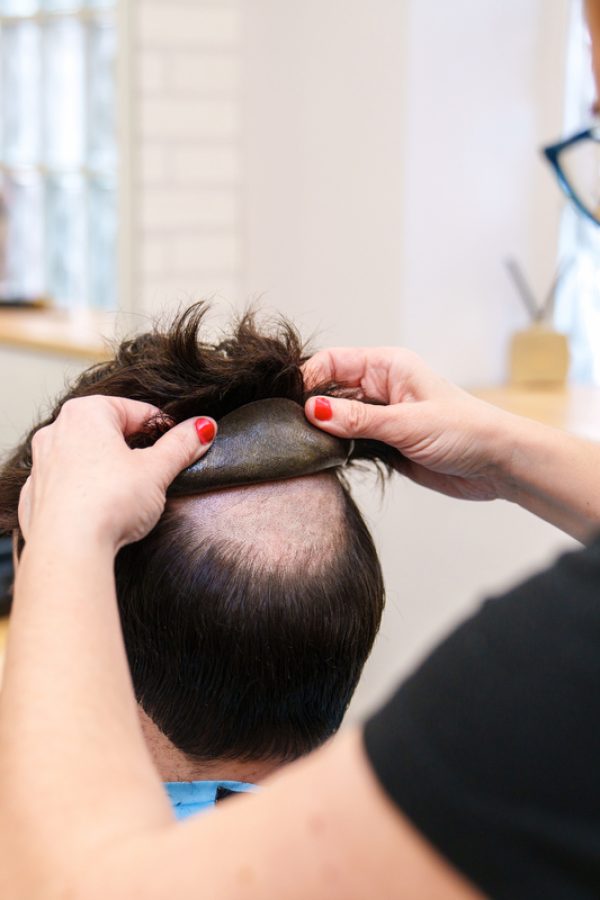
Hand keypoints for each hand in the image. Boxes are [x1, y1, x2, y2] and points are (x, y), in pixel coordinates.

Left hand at [18, 396, 215, 550]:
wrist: (68, 549)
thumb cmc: (109, 502)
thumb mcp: (157, 470)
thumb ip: (181, 445)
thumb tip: (202, 427)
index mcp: (86, 413)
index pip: (137, 411)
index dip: (164, 429)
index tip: (179, 445)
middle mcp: (56, 431)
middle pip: (108, 431)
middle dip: (134, 448)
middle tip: (157, 472)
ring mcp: (41, 464)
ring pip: (85, 457)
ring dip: (108, 469)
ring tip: (130, 494)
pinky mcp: (35, 495)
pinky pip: (68, 484)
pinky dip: (86, 491)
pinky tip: (102, 510)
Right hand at [304, 347, 513, 501]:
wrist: (498, 463)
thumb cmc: (464, 431)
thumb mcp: (406, 423)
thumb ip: (357, 420)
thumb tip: (312, 411)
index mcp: (387, 366)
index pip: (331, 362)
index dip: (308, 380)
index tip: (290, 405)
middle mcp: (379, 388)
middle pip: (328, 390)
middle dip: (310, 407)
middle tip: (292, 431)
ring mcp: (380, 416)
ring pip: (335, 418)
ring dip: (322, 431)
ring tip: (304, 446)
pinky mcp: (383, 443)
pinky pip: (348, 441)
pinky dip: (334, 449)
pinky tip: (324, 458)